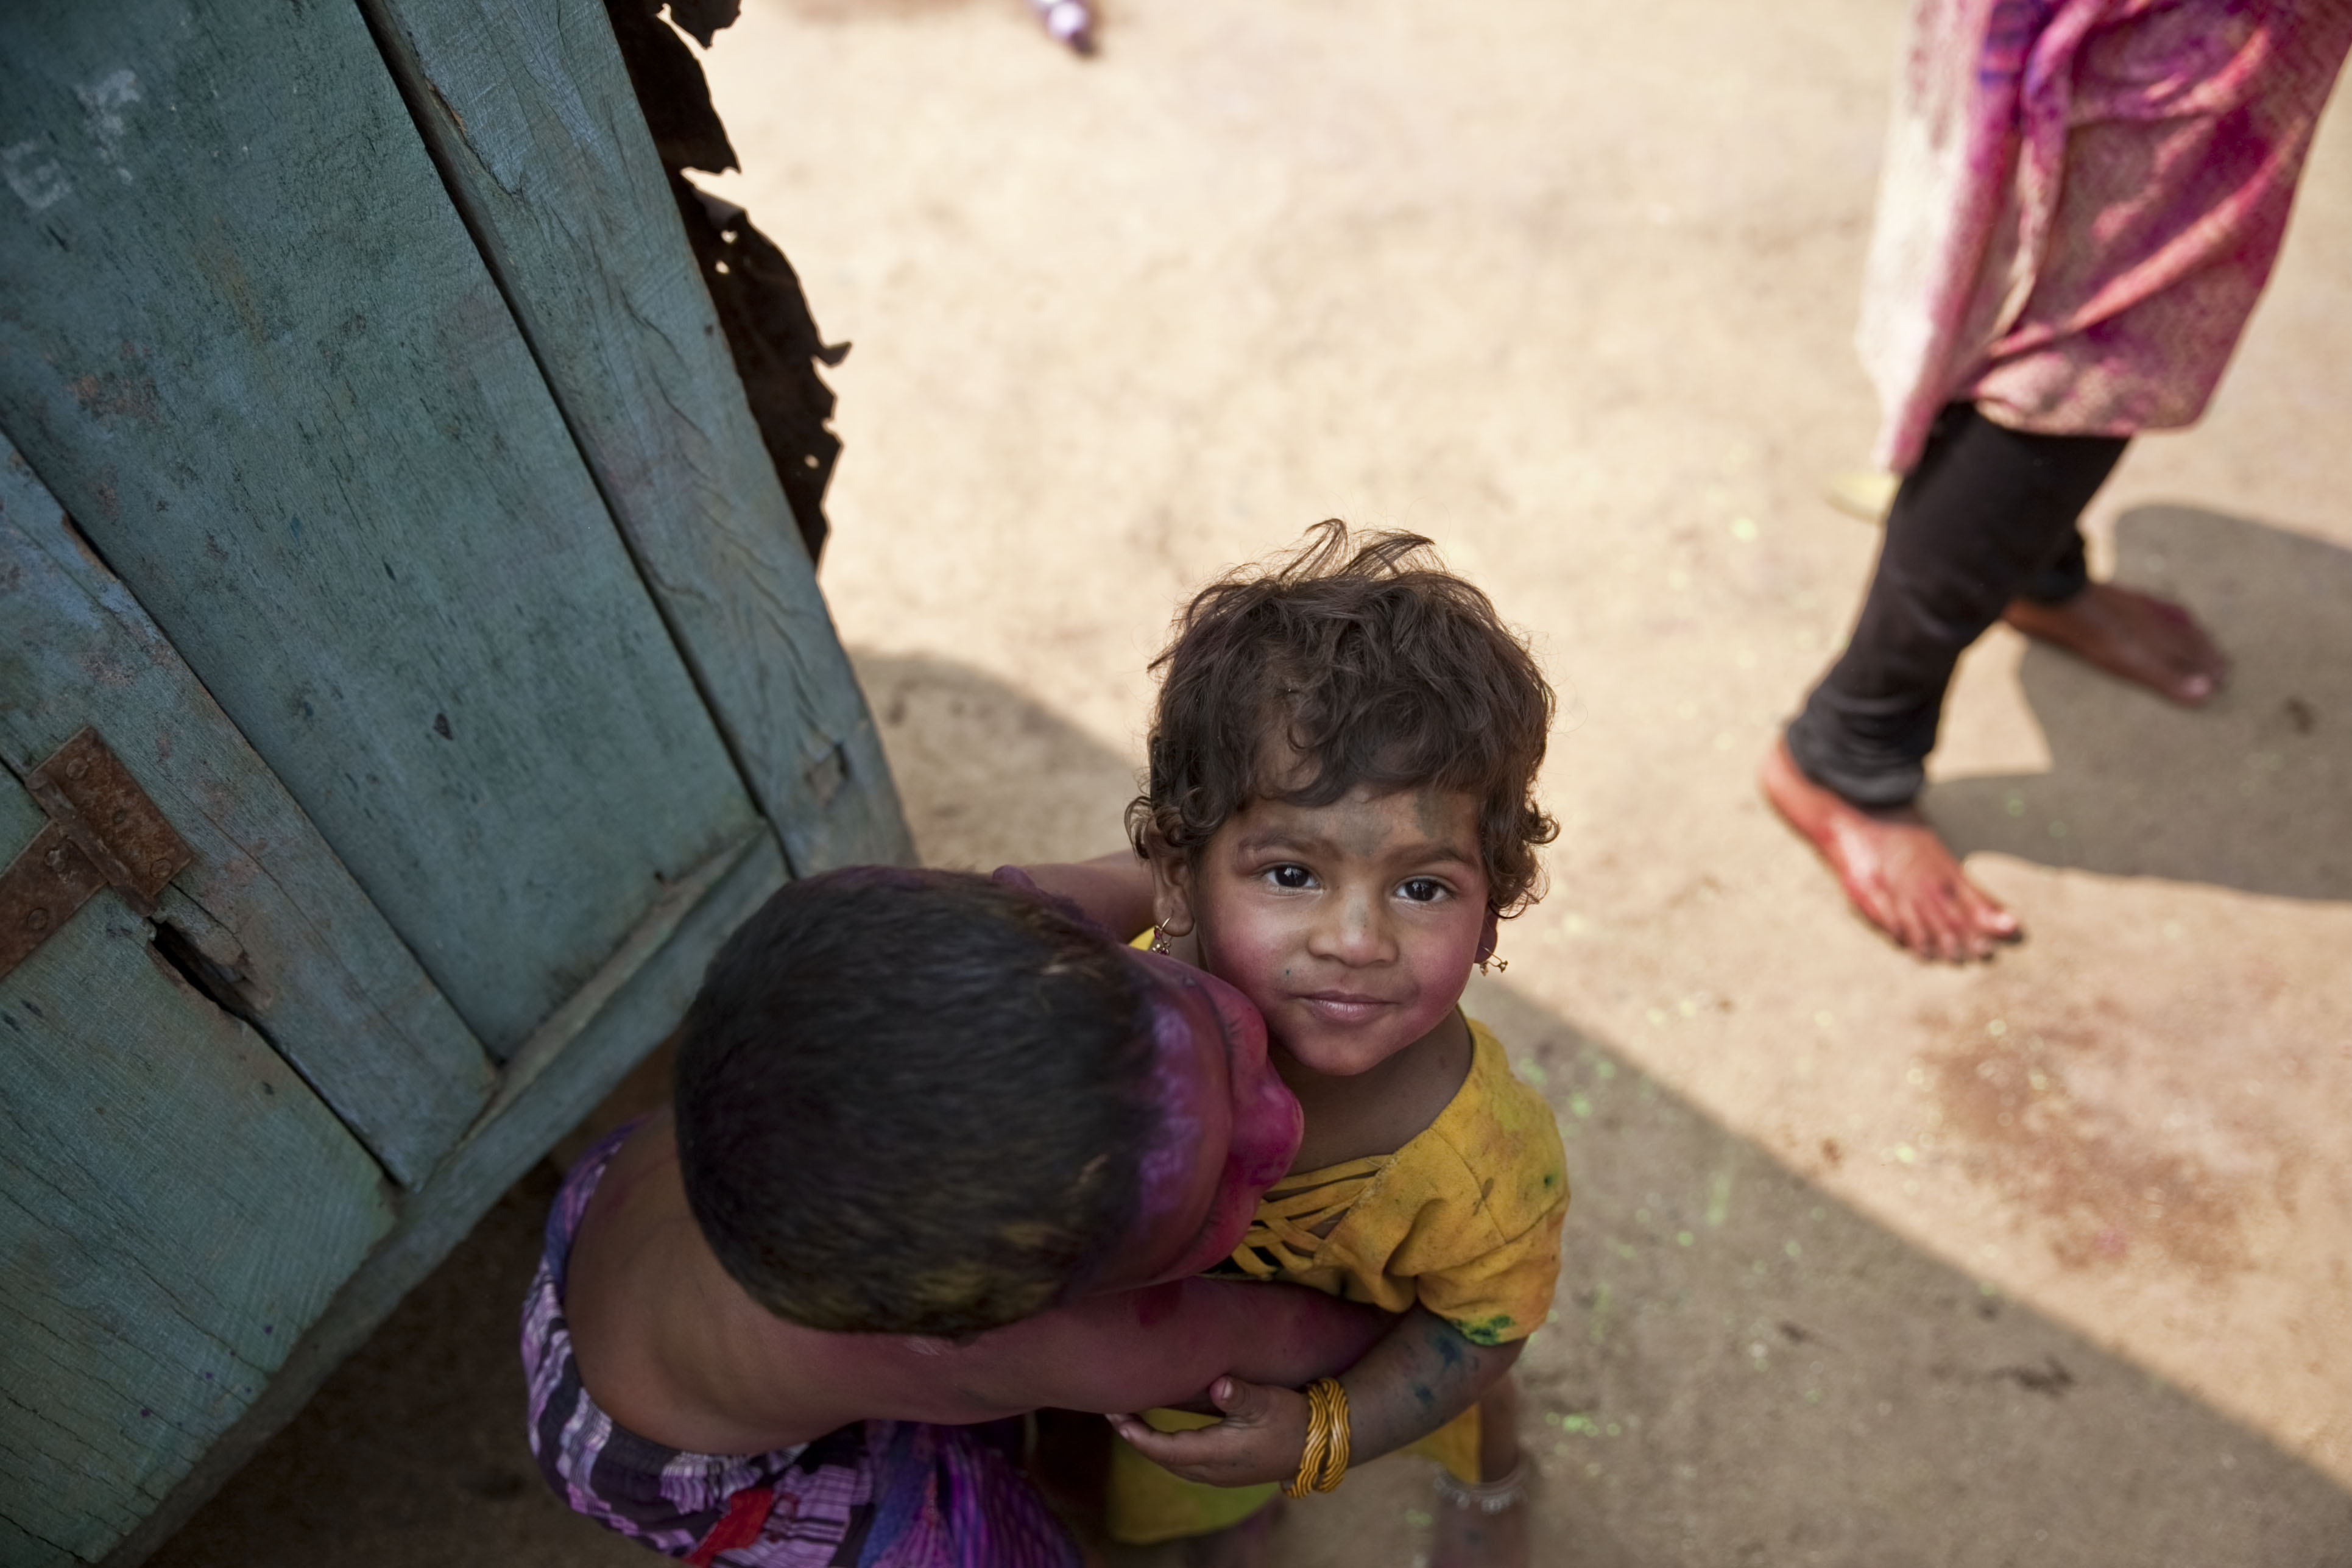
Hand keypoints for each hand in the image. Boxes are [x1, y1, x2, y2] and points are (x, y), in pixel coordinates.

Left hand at [1106, 1376, 1311, 1487]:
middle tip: (1114, 1413)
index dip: (1135, 1434)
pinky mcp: (1229, 1470)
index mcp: (1216, 1454)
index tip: (1114, 1416)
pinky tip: (1166, 1433)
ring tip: (1132, 1422)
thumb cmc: (1292, 1419)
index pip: (1163, 1449)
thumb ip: (1239, 1394)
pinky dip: (1169, 1448)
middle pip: (1163, 1459)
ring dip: (1152, 1445)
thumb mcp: (1267, 1401)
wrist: (1320, 1445)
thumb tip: (1220, 1385)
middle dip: (1137, 1438)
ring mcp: (1221, 1474)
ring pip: (1175, 1463)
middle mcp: (1213, 1470)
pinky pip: (1188, 1463)